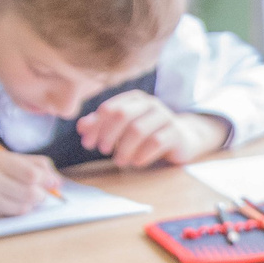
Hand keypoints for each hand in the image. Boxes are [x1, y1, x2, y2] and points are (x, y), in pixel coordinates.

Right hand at [0, 147, 62, 218]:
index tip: (54, 183)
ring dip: (28, 205)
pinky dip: (13, 212)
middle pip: (32, 192)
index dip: (48, 180)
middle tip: (38, 193)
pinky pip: (8, 216)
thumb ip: (25, 163)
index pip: (33, 173)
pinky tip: (6, 205)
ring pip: (23, 207)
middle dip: (41, 195)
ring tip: (20, 198)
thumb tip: (54, 177)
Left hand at [74, 93, 227, 168]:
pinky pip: (156, 142)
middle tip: (102, 151)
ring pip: (138, 130)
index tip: (88, 143)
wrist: (182, 139)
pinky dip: (142, 155)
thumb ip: (101, 125)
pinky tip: (136, 163)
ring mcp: (165, 117)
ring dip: (124, 148)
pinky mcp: (176, 133)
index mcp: (134, 99)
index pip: (109, 108)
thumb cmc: (146, 133)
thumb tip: (82, 126)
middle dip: (108, 134)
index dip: (96, 126)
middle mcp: (150, 104)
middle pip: (122, 115)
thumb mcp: (122, 129)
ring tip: (119, 161)